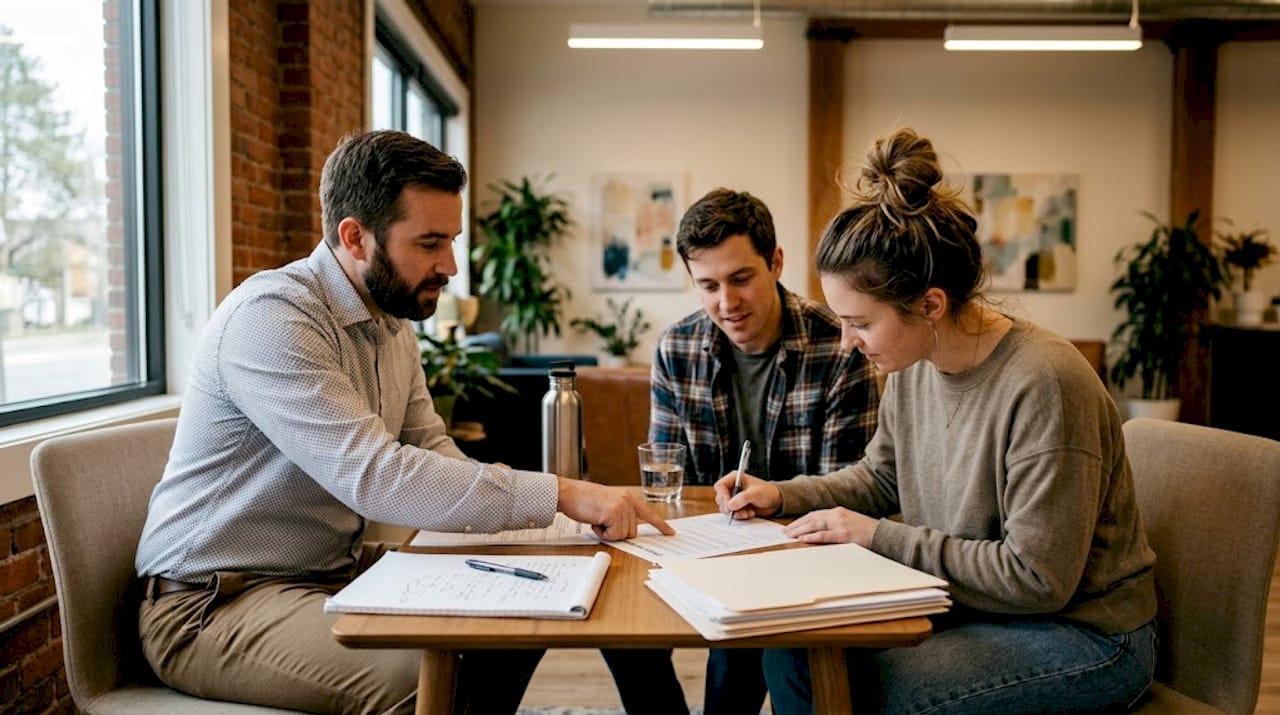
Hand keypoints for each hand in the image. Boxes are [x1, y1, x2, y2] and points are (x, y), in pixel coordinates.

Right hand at [556, 478, 674, 540]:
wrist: (568, 493)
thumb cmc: (583, 500)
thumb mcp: (608, 503)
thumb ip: (620, 513)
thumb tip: (627, 531)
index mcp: (628, 498)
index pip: (649, 513)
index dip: (660, 525)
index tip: (670, 533)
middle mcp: (628, 501)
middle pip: (632, 532)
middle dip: (616, 532)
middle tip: (602, 521)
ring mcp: (622, 506)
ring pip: (623, 535)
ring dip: (608, 533)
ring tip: (597, 519)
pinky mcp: (613, 513)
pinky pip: (613, 536)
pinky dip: (602, 534)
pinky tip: (594, 521)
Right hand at [714, 471, 781, 520]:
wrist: (775, 501)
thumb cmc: (767, 492)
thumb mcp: (755, 493)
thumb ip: (742, 498)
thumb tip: (730, 505)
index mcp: (735, 479)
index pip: (720, 486)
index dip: (722, 495)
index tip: (729, 503)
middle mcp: (732, 488)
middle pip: (720, 498)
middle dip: (729, 507)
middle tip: (738, 510)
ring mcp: (734, 498)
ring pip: (725, 508)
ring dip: (736, 513)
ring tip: (747, 512)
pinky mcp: (737, 507)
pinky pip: (732, 514)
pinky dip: (740, 516)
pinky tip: (750, 513)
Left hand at [783, 507, 875, 545]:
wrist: (884, 535)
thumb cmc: (867, 533)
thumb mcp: (849, 524)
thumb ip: (835, 526)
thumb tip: (819, 533)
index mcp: (838, 512)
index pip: (815, 514)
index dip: (801, 520)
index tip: (791, 526)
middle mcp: (837, 515)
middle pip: (811, 518)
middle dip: (796, 525)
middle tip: (785, 532)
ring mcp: (840, 524)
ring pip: (814, 525)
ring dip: (799, 530)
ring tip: (789, 536)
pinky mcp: (844, 534)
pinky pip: (824, 535)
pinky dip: (811, 537)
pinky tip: (801, 539)